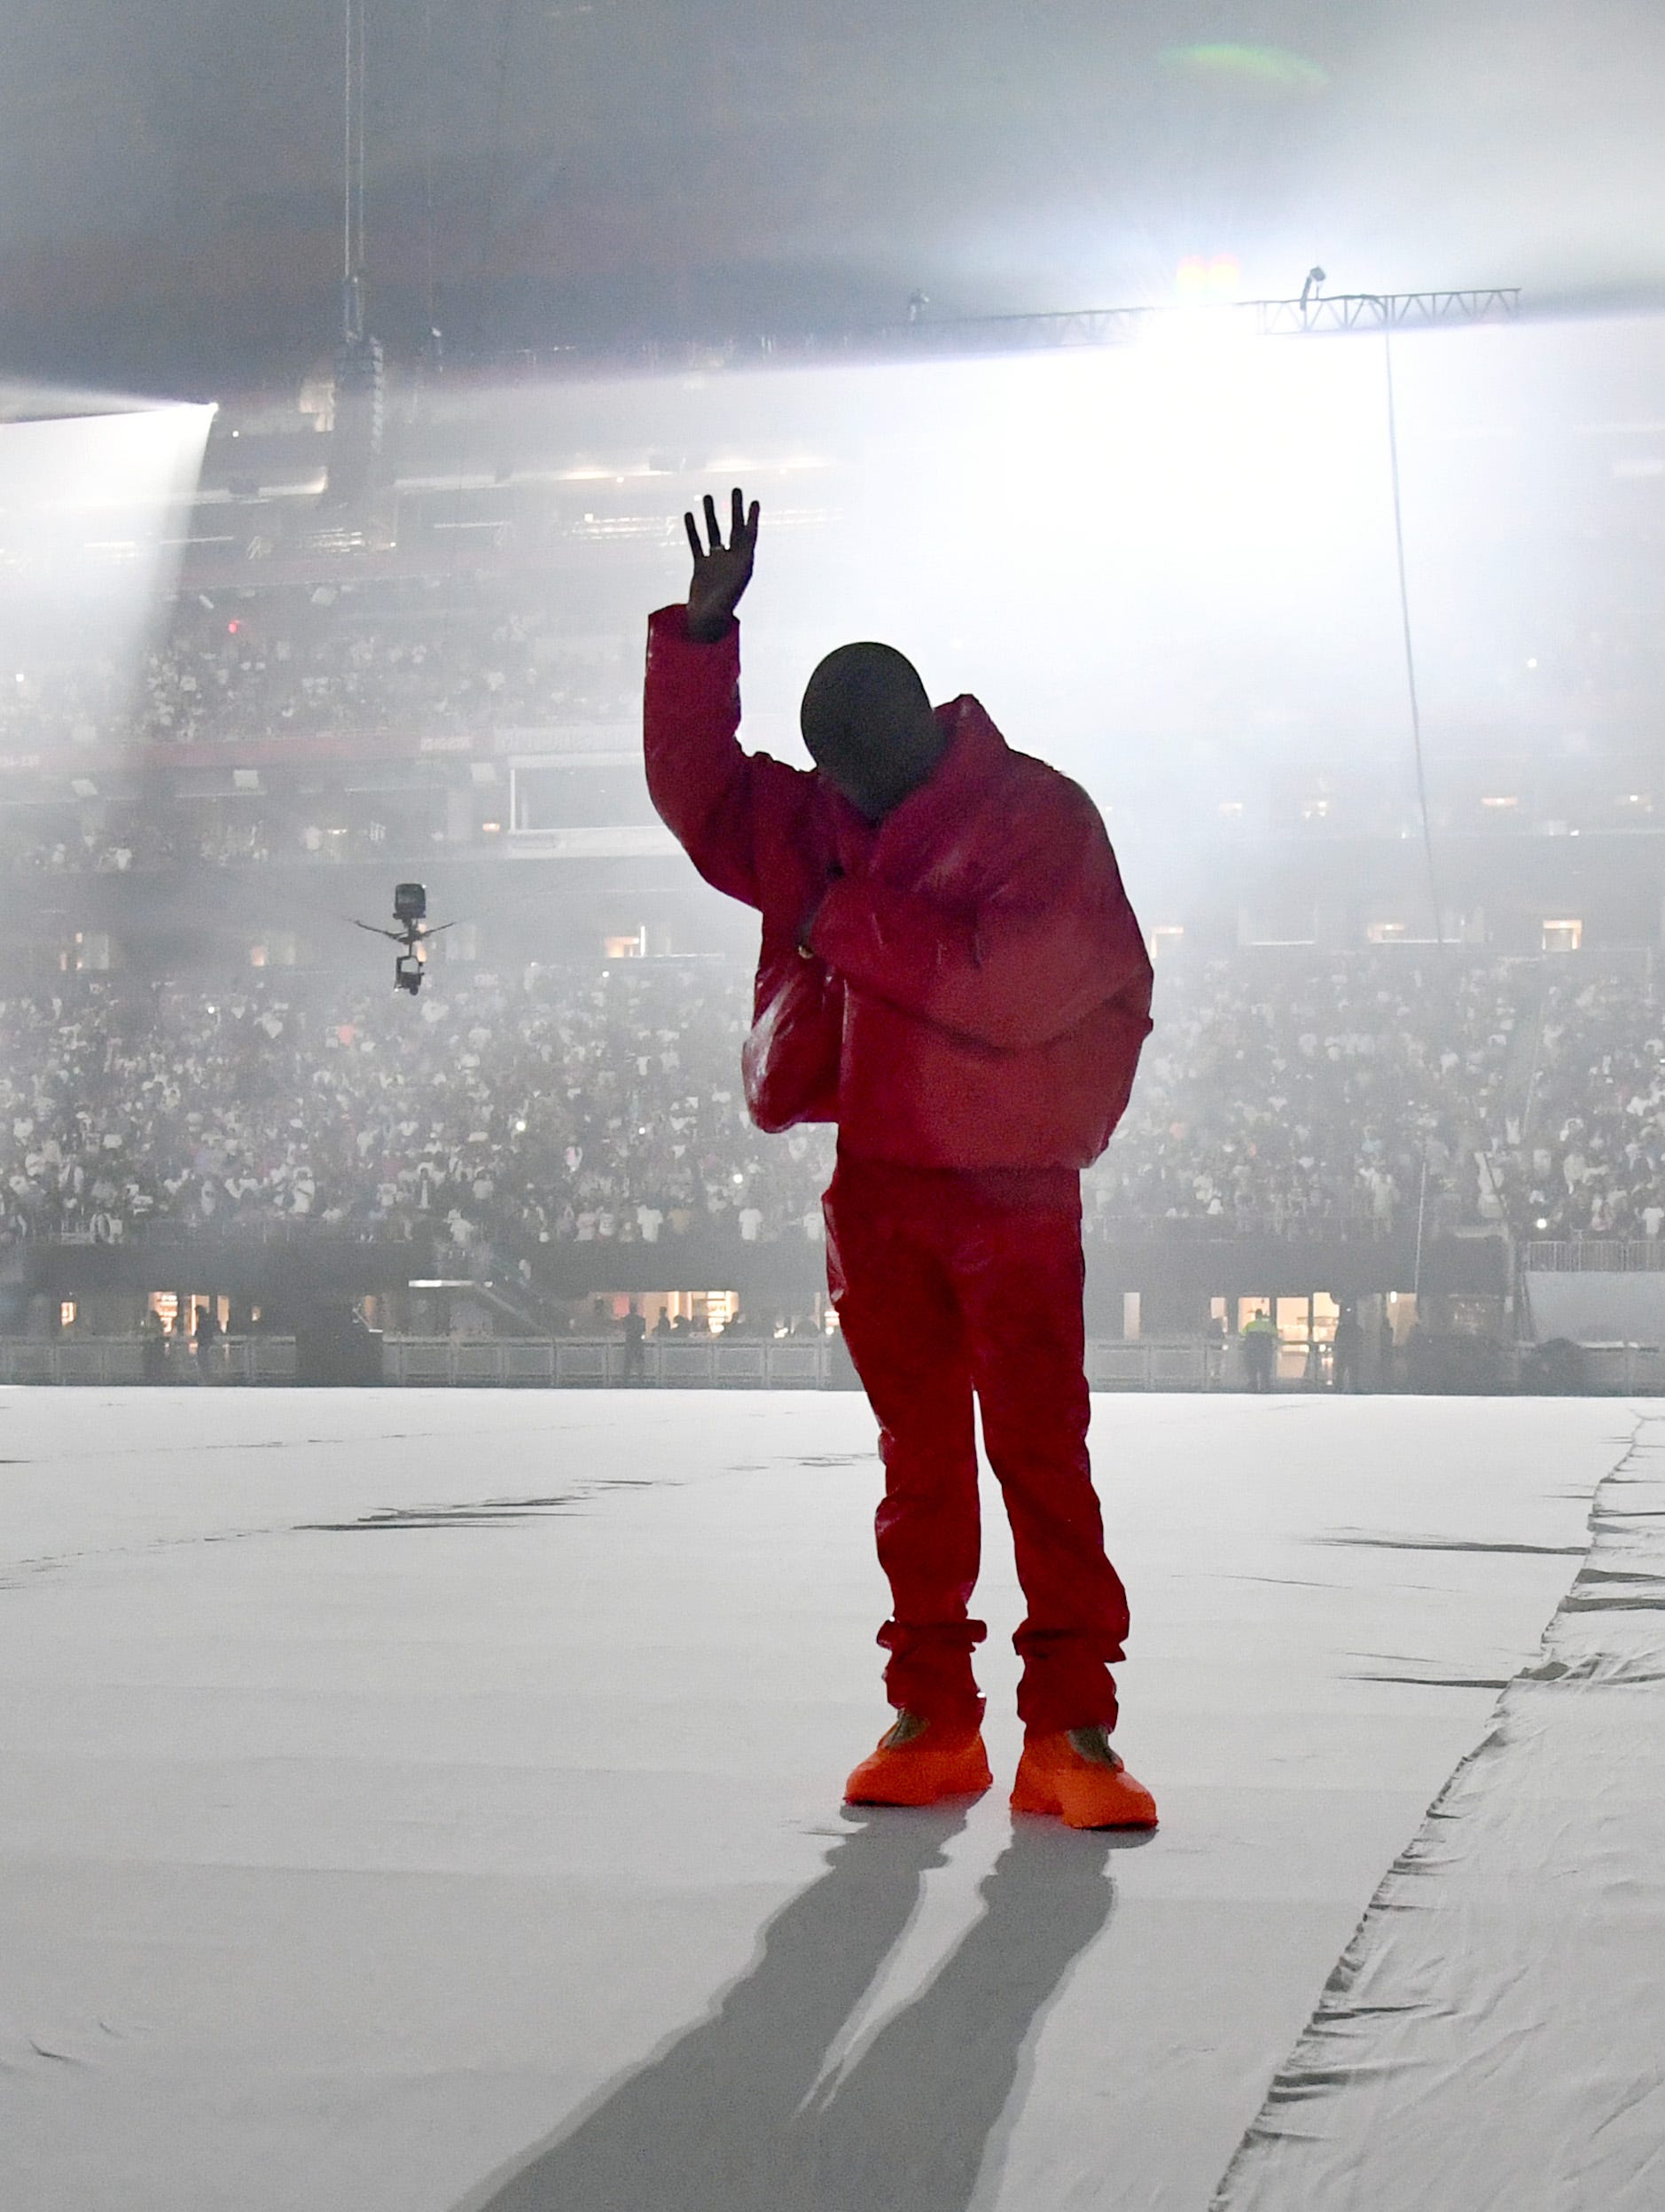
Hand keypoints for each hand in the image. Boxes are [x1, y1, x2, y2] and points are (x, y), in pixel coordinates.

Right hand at [683, 486, 759, 642]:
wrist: (704, 627)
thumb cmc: (717, 618)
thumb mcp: (724, 602)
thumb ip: (725, 592)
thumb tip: (726, 589)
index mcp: (742, 567)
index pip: (749, 537)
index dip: (752, 519)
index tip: (754, 502)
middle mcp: (731, 562)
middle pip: (735, 530)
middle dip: (735, 509)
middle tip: (736, 489)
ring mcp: (716, 564)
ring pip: (714, 534)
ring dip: (711, 515)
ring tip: (707, 496)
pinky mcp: (701, 568)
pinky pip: (697, 544)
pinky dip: (693, 530)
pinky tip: (689, 515)